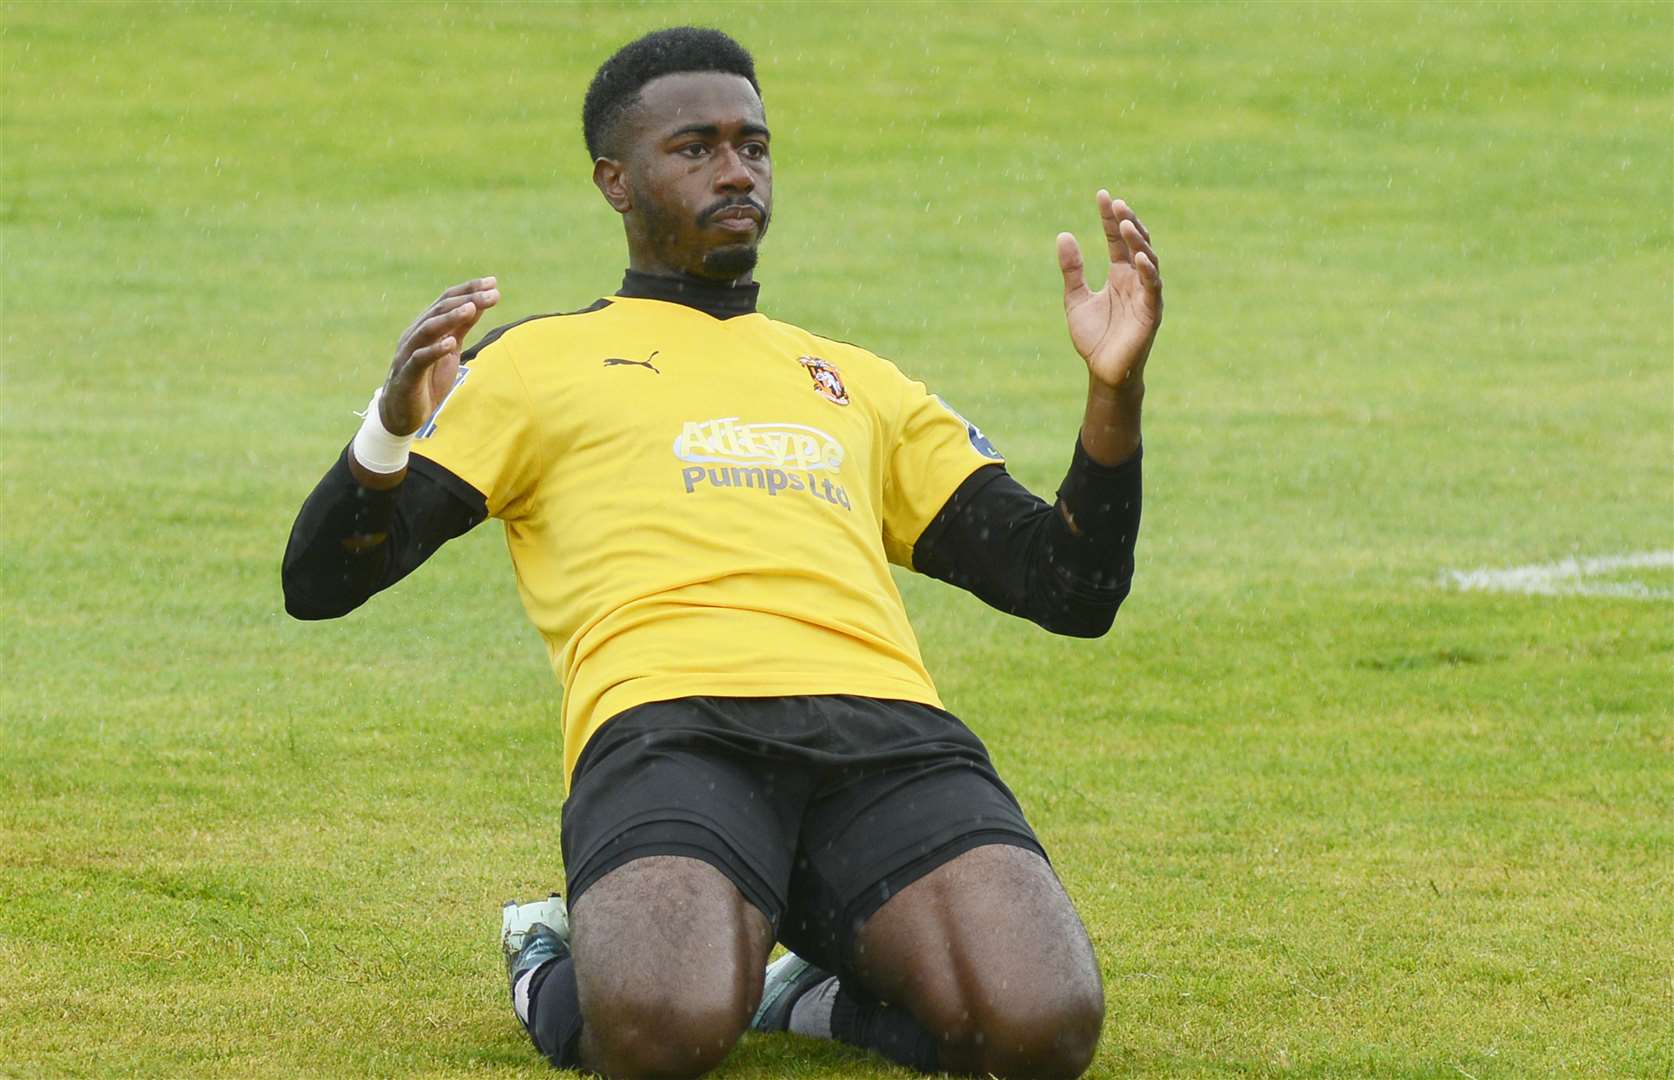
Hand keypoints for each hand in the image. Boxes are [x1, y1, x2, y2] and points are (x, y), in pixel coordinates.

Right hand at [380, 276, 500, 434]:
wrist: (403, 413)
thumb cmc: (428, 379)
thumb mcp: (450, 349)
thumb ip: (461, 327)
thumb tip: (478, 304)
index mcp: (426, 326)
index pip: (447, 300)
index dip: (469, 289)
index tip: (493, 282)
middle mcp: (415, 334)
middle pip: (440, 309)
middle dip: (468, 299)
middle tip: (493, 293)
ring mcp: (409, 353)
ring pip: (428, 329)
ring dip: (451, 317)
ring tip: (471, 308)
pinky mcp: (407, 375)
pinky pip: (419, 358)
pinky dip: (435, 350)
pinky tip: (451, 343)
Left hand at [1057, 191, 1161, 393]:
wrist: (1103, 372)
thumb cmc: (1094, 338)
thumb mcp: (1076, 298)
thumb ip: (1072, 270)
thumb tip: (1064, 235)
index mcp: (1119, 275)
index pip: (1116, 239)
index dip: (1110, 218)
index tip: (1102, 195)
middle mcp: (1135, 280)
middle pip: (1136, 243)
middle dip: (1128, 222)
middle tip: (1116, 204)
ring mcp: (1146, 295)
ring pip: (1147, 260)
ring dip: (1138, 241)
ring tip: (1126, 223)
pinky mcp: (1152, 312)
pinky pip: (1153, 287)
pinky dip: (1147, 271)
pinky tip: (1137, 256)